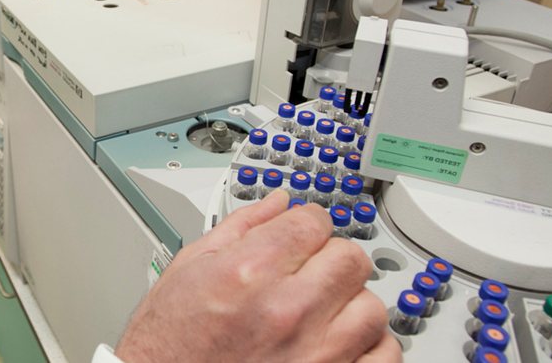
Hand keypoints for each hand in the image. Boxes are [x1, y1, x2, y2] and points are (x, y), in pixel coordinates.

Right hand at [116, 190, 398, 361]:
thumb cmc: (168, 345)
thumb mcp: (188, 271)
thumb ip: (240, 230)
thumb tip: (276, 204)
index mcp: (249, 273)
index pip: (314, 221)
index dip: (307, 224)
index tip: (302, 236)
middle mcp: (287, 312)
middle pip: (350, 258)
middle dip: (331, 260)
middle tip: (310, 275)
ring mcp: (315, 354)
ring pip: (372, 307)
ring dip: (351, 306)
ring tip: (321, 315)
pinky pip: (383, 355)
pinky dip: (368, 347)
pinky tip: (340, 344)